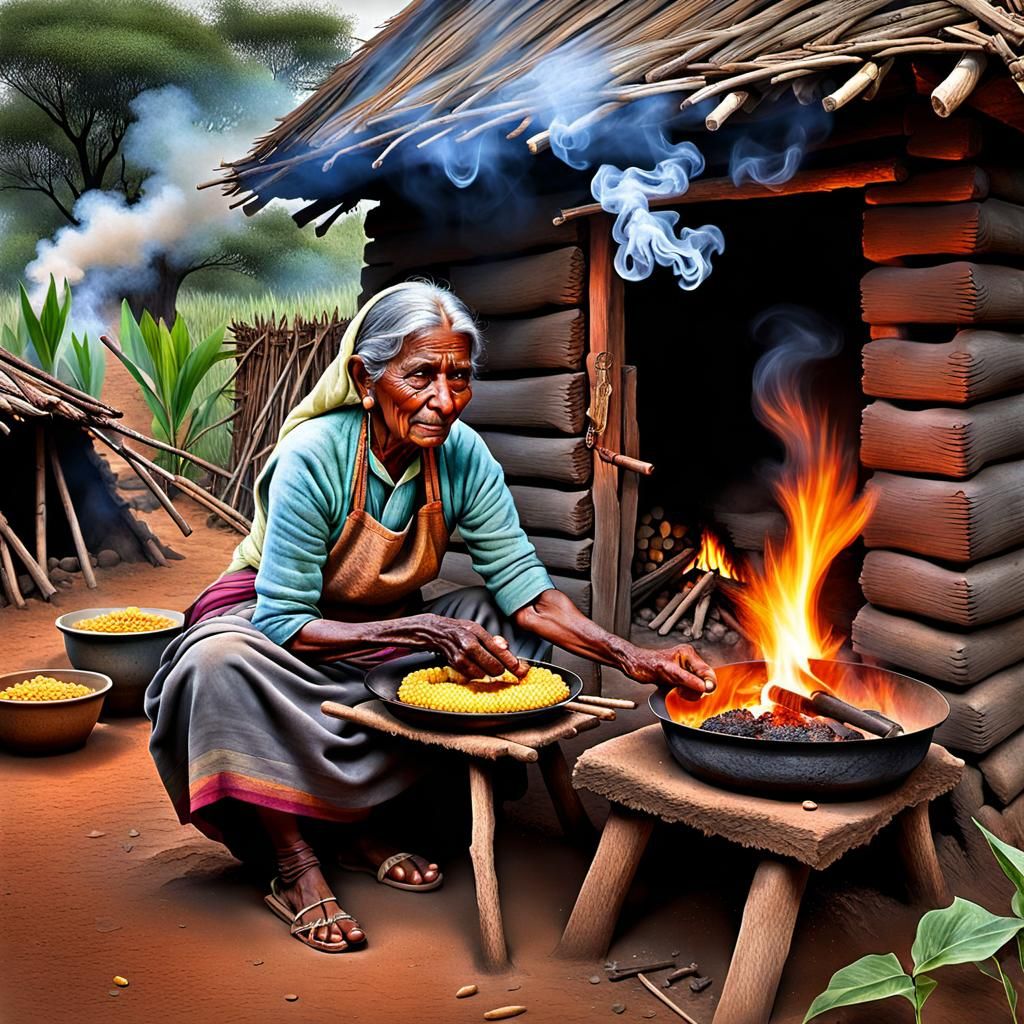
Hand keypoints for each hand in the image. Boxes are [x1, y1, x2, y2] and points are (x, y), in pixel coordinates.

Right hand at [404, 614, 527, 679]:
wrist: (438, 633)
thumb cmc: (460, 630)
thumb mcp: (479, 629)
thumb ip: (494, 640)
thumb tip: (506, 648)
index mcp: (477, 637)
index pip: (499, 652)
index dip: (512, 663)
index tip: (521, 670)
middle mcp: (469, 648)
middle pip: (494, 668)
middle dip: (501, 669)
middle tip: (502, 666)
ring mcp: (461, 660)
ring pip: (484, 675)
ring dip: (488, 672)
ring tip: (486, 664)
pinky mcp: (456, 668)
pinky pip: (473, 677)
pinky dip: (478, 674)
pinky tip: (476, 666)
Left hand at [625, 643, 715, 699]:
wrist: (633, 665)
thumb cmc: (646, 664)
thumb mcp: (668, 672)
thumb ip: (687, 679)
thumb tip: (704, 687)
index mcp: (688, 654)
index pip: (706, 670)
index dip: (708, 682)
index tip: (707, 692)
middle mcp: (688, 660)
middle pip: (704, 679)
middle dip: (697, 688)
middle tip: (685, 691)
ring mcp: (684, 668)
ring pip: (697, 685)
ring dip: (690, 691)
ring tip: (679, 691)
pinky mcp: (679, 677)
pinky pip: (689, 687)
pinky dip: (685, 692)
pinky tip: (677, 692)